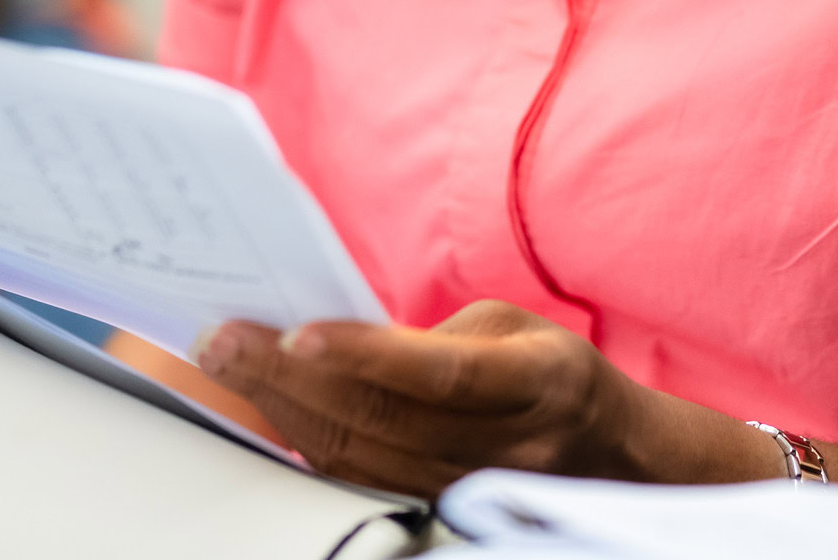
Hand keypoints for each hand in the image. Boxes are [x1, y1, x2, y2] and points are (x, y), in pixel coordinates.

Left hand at [192, 300, 776, 497]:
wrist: (615, 460)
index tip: (296, 332)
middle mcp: (506, 445)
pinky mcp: (438, 508)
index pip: (438, 374)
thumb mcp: (513, 329)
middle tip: (223, 338)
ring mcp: (470, 488)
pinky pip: (360, 479)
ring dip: (282, 409)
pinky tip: (266, 409)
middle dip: (291, 377)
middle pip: (382, 419)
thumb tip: (342, 340)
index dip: (366, 355)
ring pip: (360, 456)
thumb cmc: (553, 374)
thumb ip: (436, 338)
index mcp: (536, 382)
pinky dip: (305, 444)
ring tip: (228, 362)